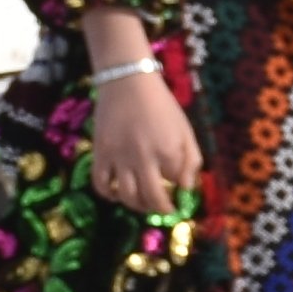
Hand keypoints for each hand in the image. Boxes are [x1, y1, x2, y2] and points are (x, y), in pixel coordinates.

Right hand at [81, 59, 199, 223]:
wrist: (127, 82)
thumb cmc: (162, 107)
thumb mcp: (186, 131)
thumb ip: (192, 161)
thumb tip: (186, 188)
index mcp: (169, 151)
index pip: (179, 187)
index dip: (182, 194)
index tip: (181, 196)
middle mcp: (143, 157)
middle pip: (153, 198)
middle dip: (162, 209)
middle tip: (165, 209)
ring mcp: (119, 156)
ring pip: (127, 196)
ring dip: (138, 206)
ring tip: (144, 202)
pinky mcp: (100, 152)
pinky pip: (100, 183)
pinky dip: (108, 195)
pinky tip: (117, 195)